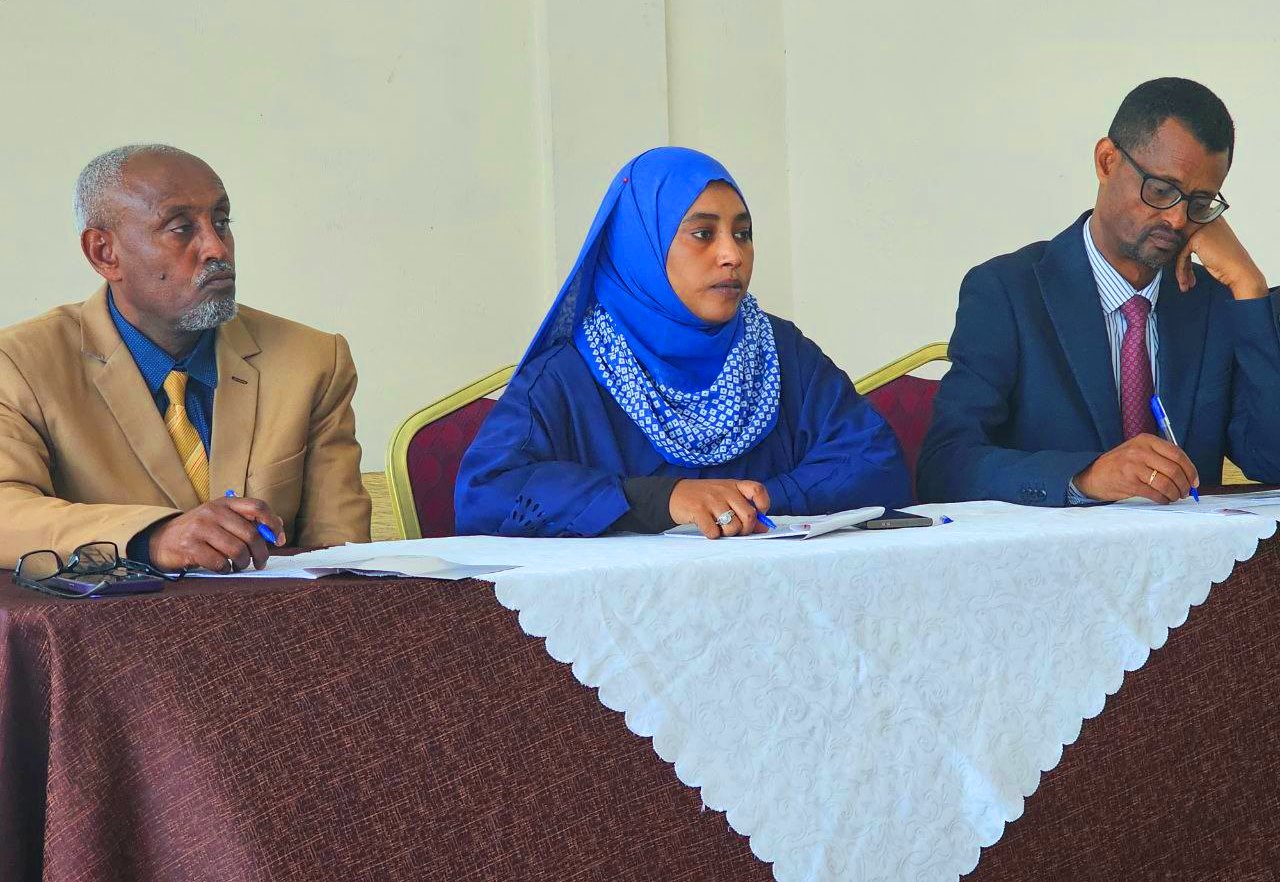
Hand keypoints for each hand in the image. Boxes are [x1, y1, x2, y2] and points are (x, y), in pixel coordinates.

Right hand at [149, 497, 285, 571]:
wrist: (163, 539)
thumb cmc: (200, 531)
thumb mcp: (222, 519)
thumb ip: (248, 521)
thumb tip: (278, 529)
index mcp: (225, 502)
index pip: (258, 507)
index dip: (273, 524)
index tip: (279, 540)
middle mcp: (213, 511)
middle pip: (251, 534)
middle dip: (261, 553)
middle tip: (260, 563)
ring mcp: (200, 528)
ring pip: (237, 550)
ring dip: (242, 564)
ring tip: (239, 566)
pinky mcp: (189, 546)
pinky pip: (219, 563)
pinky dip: (225, 570)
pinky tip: (223, 568)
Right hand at [668, 479, 770, 538]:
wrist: (674, 494)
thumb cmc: (704, 498)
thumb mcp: (726, 499)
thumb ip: (744, 511)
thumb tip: (764, 528)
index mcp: (734, 485)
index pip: (758, 490)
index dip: (763, 505)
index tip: (758, 514)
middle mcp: (725, 491)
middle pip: (749, 515)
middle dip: (746, 529)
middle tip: (737, 530)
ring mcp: (712, 500)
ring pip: (733, 527)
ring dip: (729, 534)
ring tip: (720, 529)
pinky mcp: (698, 511)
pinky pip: (714, 532)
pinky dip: (713, 535)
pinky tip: (708, 529)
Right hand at [1073, 434, 1198, 502]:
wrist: (1094, 474)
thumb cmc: (1121, 465)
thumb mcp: (1139, 451)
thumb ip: (1161, 457)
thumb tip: (1189, 475)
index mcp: (1146, 440)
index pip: (1177, 454)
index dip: (1190, 470)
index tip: (1195, 481)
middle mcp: (1140, 450)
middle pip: (1174, 469)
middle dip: (1184, 484)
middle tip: (1186, 492)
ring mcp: (1133, 466)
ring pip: (1166, 483)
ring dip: (1175, 493)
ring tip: (1174, 497)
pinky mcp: (1129, 481)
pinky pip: (1155, 493)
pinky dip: (1163, 499)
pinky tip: (1163, 499)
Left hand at [1174, 217, 1268, 298]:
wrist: (1240, 271)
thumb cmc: (1227, 261)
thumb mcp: (1210, 245)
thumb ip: (1195, 239)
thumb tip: (1172, 244)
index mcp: (1211, 217)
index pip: (1185, 232)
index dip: (1181, 251)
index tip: (1183, 268)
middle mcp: (1206, 219)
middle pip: (1180, 240)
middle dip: (1180, 261)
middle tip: (1183, 277)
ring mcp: (1202, 227)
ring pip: (1179, 248)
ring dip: (1181, 268)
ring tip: (1185, 283)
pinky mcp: (1197, 238)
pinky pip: (1181, 255)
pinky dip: (1182, 270)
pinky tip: (1186, 282)